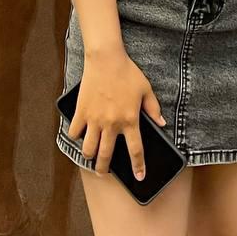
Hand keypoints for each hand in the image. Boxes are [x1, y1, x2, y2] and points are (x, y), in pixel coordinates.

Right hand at [69, 47, 164, 179]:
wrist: (106, 58)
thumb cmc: (128, 72)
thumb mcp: (146, 89)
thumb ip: (154, 108)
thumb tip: (162, 124)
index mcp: (130, 120)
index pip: (136, 150)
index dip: (138, 166)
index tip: (139, 177)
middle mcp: (112, 123)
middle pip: (106, 156)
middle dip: (104, 170)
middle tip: (104, 173)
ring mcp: (95, 119)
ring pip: (88, 149)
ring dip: (89, 157)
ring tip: (91, 157)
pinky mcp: (81, 112)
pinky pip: (74, 131)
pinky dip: (76, 136)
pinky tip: (80, 135)